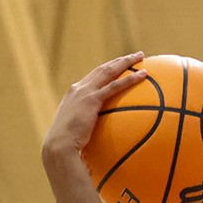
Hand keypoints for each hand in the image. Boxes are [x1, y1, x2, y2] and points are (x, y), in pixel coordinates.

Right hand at [42, 53, 144, 176]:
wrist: (58, 146)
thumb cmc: (67, 146)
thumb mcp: (76, 133)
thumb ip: (85, 128)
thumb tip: (96, 137)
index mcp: (74, 94)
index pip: (93, 77)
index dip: (107, 70)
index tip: (119, 66)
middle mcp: (78, 89)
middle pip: (102, 69)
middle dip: (119, 61)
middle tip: (134, 56)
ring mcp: (84, 92)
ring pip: (109, 71)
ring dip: (126, 62)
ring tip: (141, 56)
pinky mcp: (91, 100)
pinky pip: (115, 86)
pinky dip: (130, 79)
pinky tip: (143, 75)